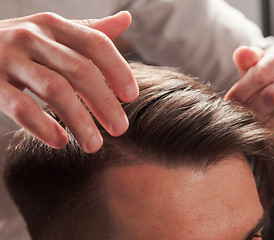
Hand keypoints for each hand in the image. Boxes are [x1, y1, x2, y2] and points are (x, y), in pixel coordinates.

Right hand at [0, 11, 137, 152]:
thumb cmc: (23, 45)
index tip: (131, 97)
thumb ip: (89, 31)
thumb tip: (126, 18)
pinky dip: (42, 126)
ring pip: (54, 89)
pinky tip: (60, 142)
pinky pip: (20, 106)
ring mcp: (9, 58)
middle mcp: (33, 37)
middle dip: (104, 102)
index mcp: (54, 25)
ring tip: (94, 145)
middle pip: (79, 69)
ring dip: (79, 120)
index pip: (96, 44)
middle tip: (120, 129)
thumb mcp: (55, 32)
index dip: (118, 70)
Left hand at [225, 41, 273, 153]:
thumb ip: (246, 60)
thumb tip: (242, 54)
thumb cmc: (265, 76)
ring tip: (254, 129)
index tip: (229, 103)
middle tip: (240, 119)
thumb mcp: (253, 65)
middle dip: (252, 110)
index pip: (261, 73)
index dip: (241, 92)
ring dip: (268, 126)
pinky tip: (272, 142)